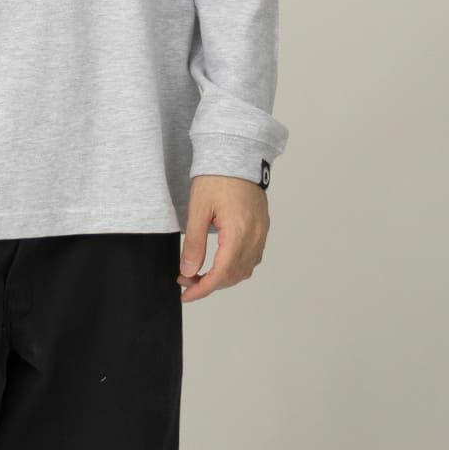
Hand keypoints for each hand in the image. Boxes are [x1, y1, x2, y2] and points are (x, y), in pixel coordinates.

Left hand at [178, 175, 269, 301]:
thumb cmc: (216, 177)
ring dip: (223, 278)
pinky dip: (235, 267)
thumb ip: (194, 243)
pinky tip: (219, 262)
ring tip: (199, 274)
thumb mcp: (198, 209)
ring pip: (245, 270)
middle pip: (234, 276)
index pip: (221, 274)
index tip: (186, 295)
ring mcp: (261, 233)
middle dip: (209, 284)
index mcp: (238, 233)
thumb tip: (188, 271)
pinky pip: (252, 257)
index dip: (203, 289)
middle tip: (186, 282)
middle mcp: (254, 236)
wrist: (237, 154)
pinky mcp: (262, 227)